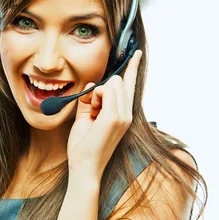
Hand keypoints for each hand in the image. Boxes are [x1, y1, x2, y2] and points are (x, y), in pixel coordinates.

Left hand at [67, 49, 142, 178]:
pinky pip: (106, 90)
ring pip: (112, 83)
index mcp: (123, 114)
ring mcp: (123, 115)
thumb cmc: (83, 146)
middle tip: (91, 110)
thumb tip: (92, 85)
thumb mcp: (84, 119)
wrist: (84, 166)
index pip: (129, 85)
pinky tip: (94, 112)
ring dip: (96, 95)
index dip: (132, 68)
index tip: (135, 53)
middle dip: (100, 90)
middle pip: (117, 81)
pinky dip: (95, 98)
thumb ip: (89, 101)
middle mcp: (127, 114)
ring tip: (92, 116)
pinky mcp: (115, 116)